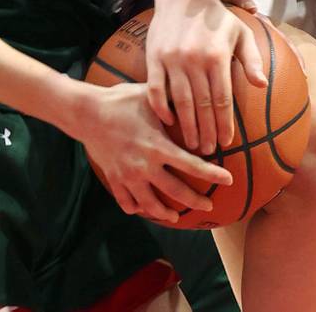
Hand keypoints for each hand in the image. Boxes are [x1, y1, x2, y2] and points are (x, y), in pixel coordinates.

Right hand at [62, 81, 233, 224]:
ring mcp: (128, 175)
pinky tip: (145, 209)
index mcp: (158, 145)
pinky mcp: (114, 179)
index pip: (191, 165)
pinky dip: (137, 208)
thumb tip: (196, 101)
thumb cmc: (122, 101)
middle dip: (195, 201)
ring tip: (177, 216)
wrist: (87, 113)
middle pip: (175, 191)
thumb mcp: (151, 98)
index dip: (212, 174)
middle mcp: (144, 165)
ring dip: (165, 212)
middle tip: (209, 207)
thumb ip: (173, 104)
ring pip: (150, 204)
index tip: (228, 180)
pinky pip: (127, 202)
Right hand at [145, 0, 267, 156]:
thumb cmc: (217, 18)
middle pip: (202, 105)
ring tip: (192, 145)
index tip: (227, 142)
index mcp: (218, 56)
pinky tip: (168, 122)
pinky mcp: (154, 57)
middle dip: (206, 131)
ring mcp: (172, 60)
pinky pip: (156, 89)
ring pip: (181, 101)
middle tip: (209, 152)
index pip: (222, 98)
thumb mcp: (241, 34)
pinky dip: (161, 108)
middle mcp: (195, 60)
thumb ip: (252, 60)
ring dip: (187, 126)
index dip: (225, 123)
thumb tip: (262, 85)